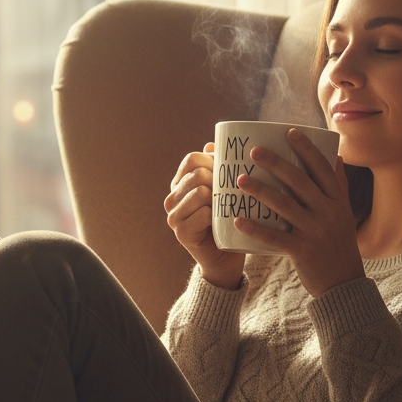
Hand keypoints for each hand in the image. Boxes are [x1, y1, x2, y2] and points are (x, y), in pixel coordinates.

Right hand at [165, 143, 245, 288]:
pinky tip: (221, 223)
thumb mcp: (225, 190)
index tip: (226, 175)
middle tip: (230, 195)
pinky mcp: (181, 233)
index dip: (212, 162)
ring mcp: (173, 216)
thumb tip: (212, 144)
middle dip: (217, 181)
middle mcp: (172, 198)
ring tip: (225, 209)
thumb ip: (218, 168)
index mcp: (180, 184)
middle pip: (196, 174)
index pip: (192, 159)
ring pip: (199, 191)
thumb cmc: (229, 220)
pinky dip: (216, 217)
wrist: (227, 257)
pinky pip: (202, 213)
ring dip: (218, 199)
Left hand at [234, 129, 362, 296]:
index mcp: (337, 201)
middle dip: (276, 163)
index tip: (289, 132)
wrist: (344, 283)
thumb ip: (339, 186)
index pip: (322, 168)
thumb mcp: (344, 213)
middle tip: (254, 151)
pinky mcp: (302, 251)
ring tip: (239, 179)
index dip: (306, 149)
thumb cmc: (339, 244)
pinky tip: (237, 220)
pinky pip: (274, 237)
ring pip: (284, 205)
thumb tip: (335, 155)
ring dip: (260, 190)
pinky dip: (255, 229)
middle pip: (299, 182)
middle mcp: (328, 212)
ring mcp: (315, 232)